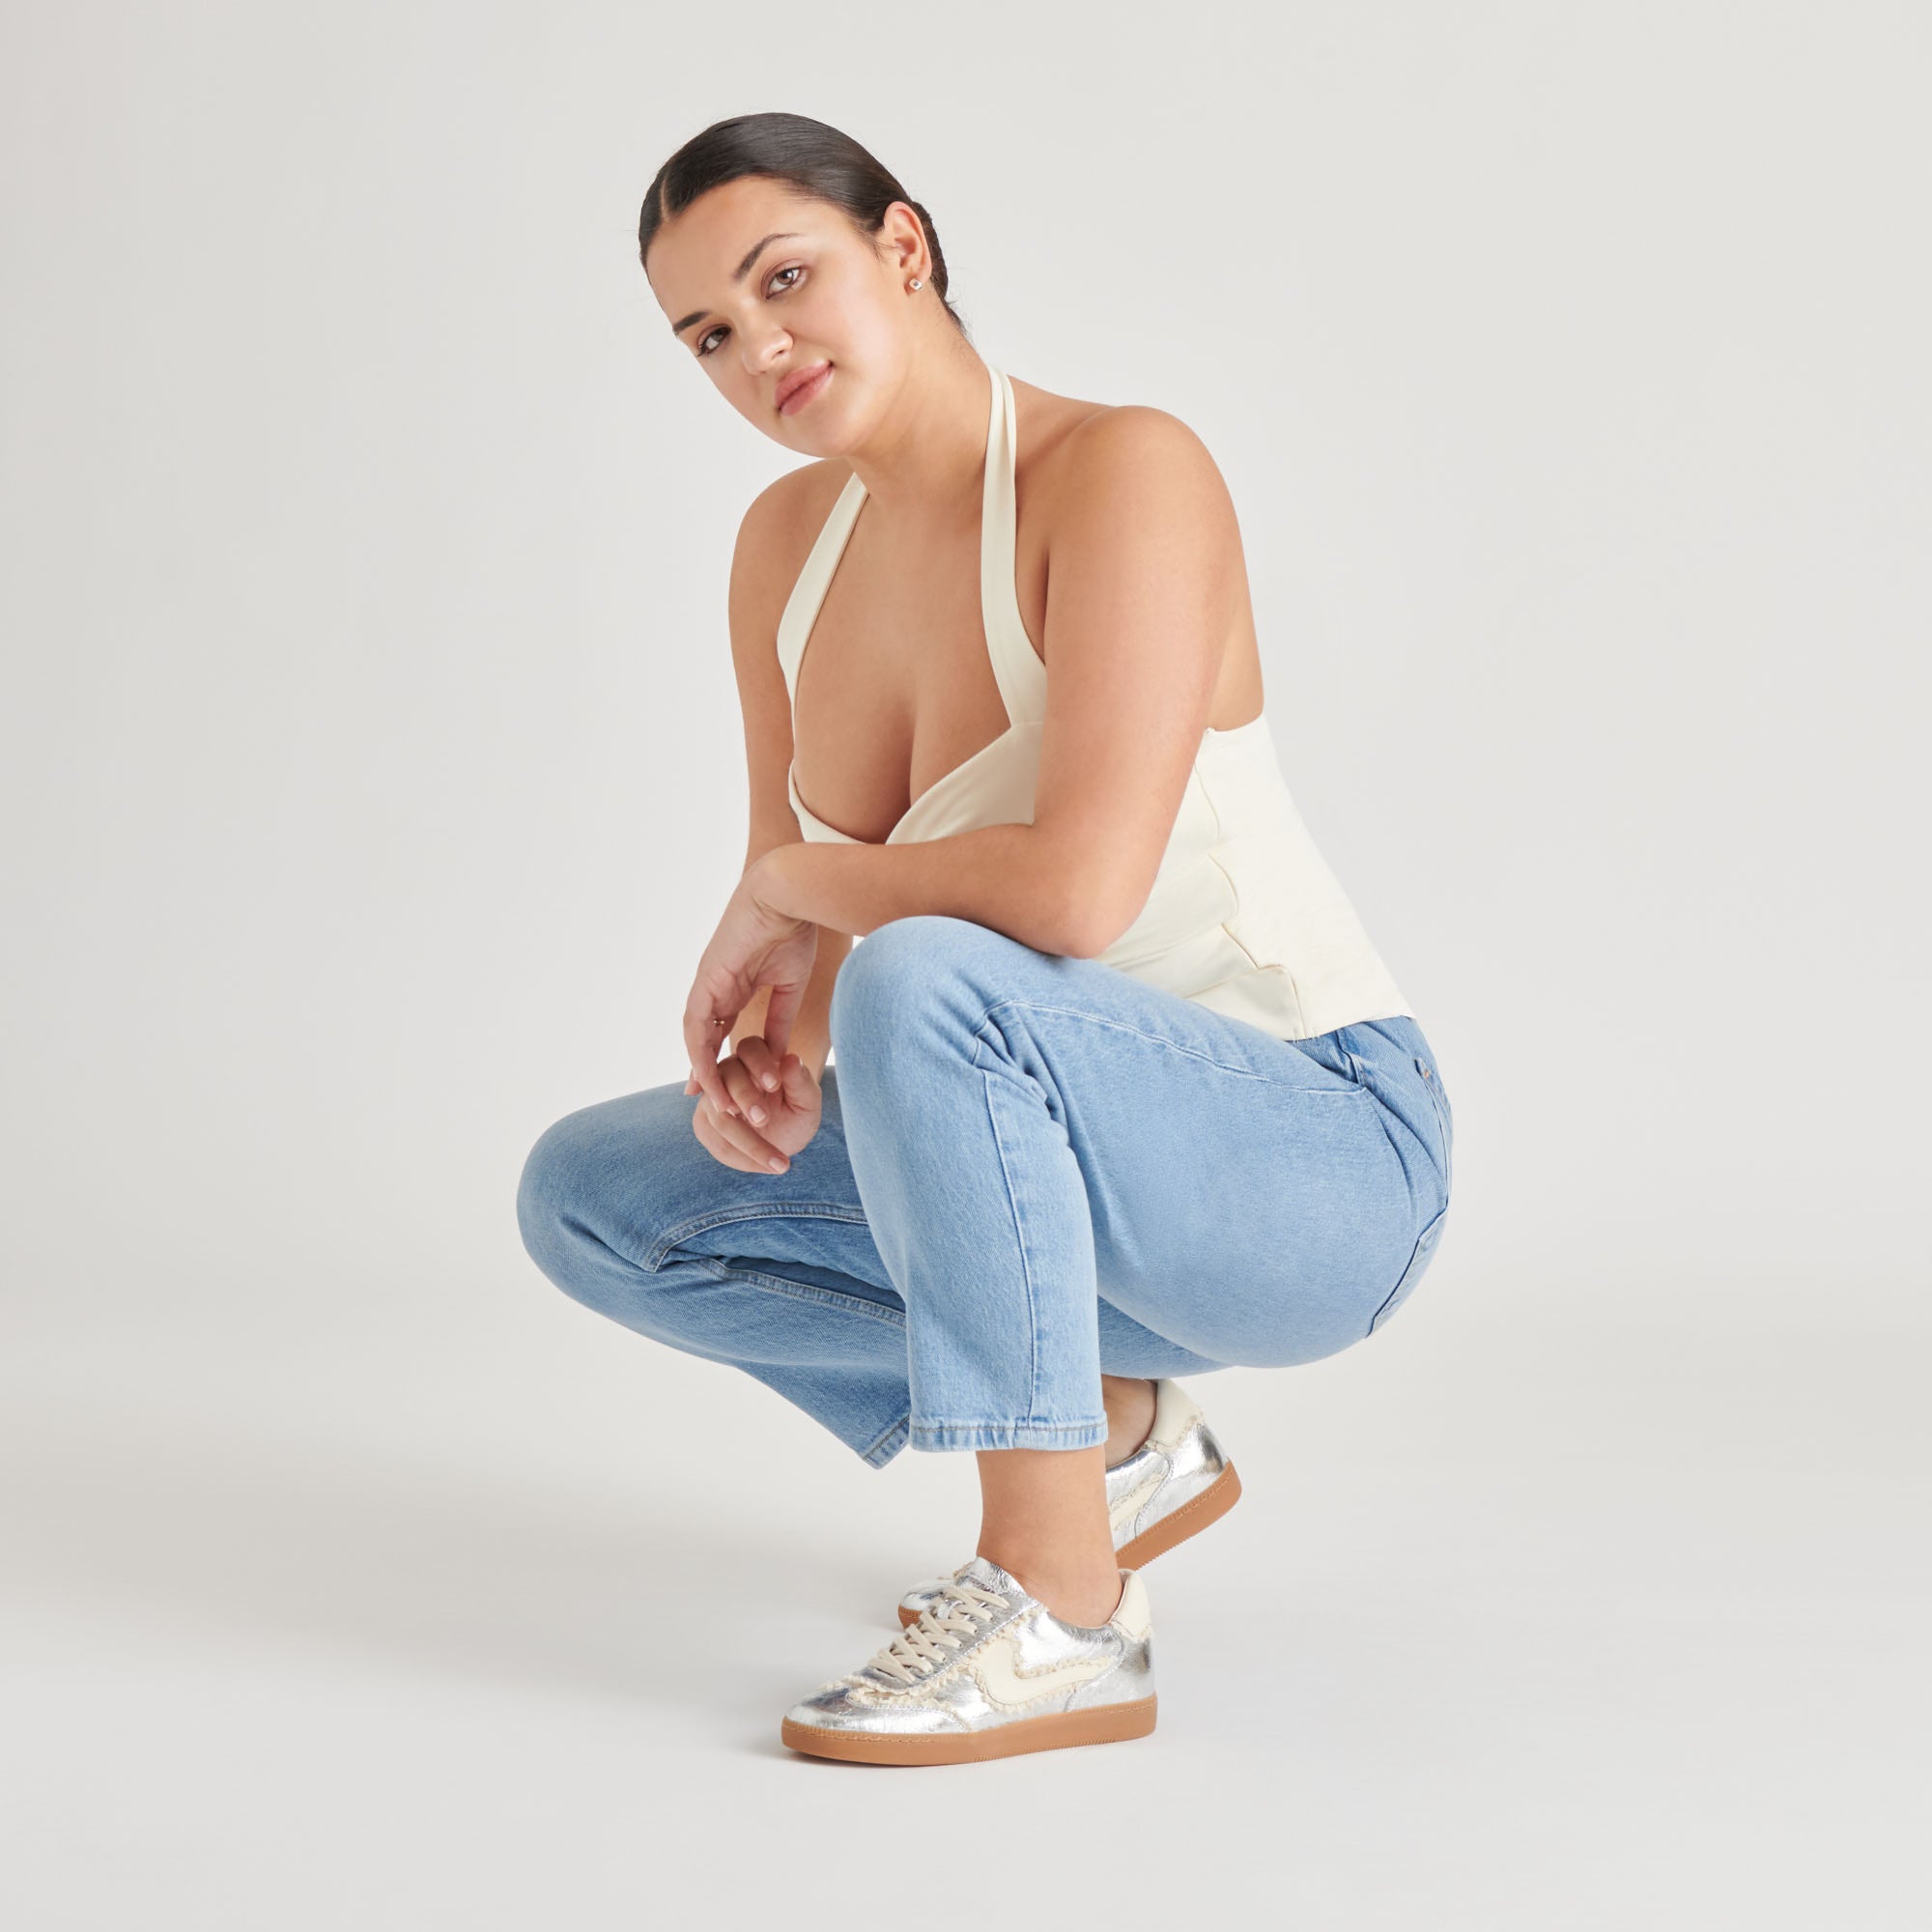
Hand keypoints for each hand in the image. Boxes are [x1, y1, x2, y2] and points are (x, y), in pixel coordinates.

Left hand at [682, 854, 818, 1158]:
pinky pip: (698, 1028)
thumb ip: (780, 1019)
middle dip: (707, 1073)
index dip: (721, 1058)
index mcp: (734, 984)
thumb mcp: (788, 987)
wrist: (788, 896)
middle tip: (714, 1106)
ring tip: (716, 1104)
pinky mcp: (707, 981)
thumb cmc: (793, 930)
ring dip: (705, 1073)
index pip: (720, 1030)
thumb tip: (779, 1052)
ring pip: (697, 1039)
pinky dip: (701, 1056)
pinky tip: (707, 1080)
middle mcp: (715, 987)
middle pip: (704, 1039)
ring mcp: (707, 984)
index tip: (725, 1087)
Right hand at [684, 1036, 823, 1172]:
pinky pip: (712, 1138)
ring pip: (718, 1113)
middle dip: (745, 1099)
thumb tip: (792, 1059)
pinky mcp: (704, 1121)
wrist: (784, 1143)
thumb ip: (800, 1082)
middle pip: (727, 1077)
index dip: (759, 1064)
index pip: (750, 1048)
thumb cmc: (798, 1115)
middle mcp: (729, 1071)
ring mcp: (712, 1097)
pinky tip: (762, 1167)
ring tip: (777, 1163)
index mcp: (757, 1058)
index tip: (774, 1085)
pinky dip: (738, 1156)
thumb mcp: (807, 1102)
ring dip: (746, 1140)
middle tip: (764, 1120)